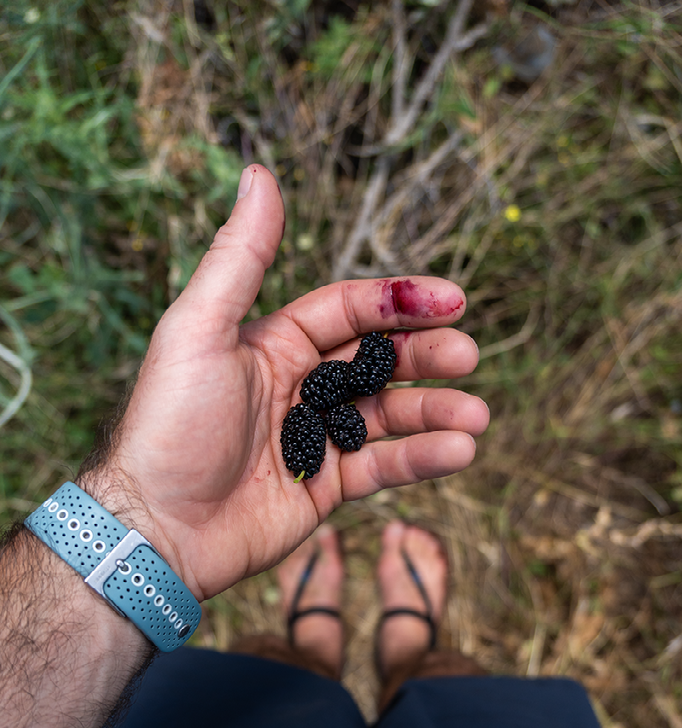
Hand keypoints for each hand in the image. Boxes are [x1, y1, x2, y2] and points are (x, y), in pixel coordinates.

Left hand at [85, 165, 488, 600]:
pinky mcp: (326, 487)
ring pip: (390, 415)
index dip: (399, 301)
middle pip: (379, 360)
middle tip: (467, 356)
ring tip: (476, 415)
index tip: (453, 300)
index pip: (350, 310)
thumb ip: (241, 257)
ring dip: (436, 411)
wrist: (157, 526)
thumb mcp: (198, 330)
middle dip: (426, 355)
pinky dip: (422, 458)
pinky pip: (384, 467)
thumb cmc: (169, 425)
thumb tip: (259, 172)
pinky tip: (459, 451)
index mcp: (274, 343)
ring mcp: (316, 438)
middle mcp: (300, 386)